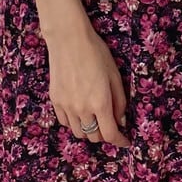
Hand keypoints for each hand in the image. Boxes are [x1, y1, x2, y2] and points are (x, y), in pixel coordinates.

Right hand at [46, 20, 129, 147]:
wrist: (69, 39)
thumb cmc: (96, 53)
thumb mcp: (115, 75)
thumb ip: (119, 101)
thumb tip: (121, 121)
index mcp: (100, 102)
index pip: (110, 134)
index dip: (120, 142)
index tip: (125, 141)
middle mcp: (82, 109)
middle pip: (94, 136)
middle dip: (105, 134)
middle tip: (111, 124)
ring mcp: (66, 106)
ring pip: (78, 132)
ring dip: (90, 130)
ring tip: (95, 119)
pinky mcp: (55, 101)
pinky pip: (65, 122)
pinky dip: (75, 123)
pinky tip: (80, 112)